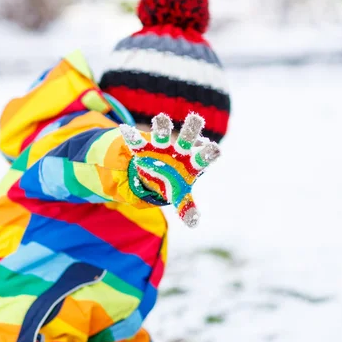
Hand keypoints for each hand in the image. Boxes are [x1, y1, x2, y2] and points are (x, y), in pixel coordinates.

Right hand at [119, 113, 220, 227]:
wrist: (157, 172)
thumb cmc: (175, 183)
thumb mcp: (181, 197)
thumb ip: (187, 209)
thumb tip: (193, 223)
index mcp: (192, 163)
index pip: (204, 156)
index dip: (209, 152)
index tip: (215, 149)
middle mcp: (179, 150)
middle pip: (187, 138)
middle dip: (191, 129)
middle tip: (196, 118)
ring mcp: (162, 146)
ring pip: (163, 133)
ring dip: (162, 126)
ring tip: (161, 118)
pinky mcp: (144, 147)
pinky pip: (137, 141)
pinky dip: (131, 136)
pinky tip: (125, 130)